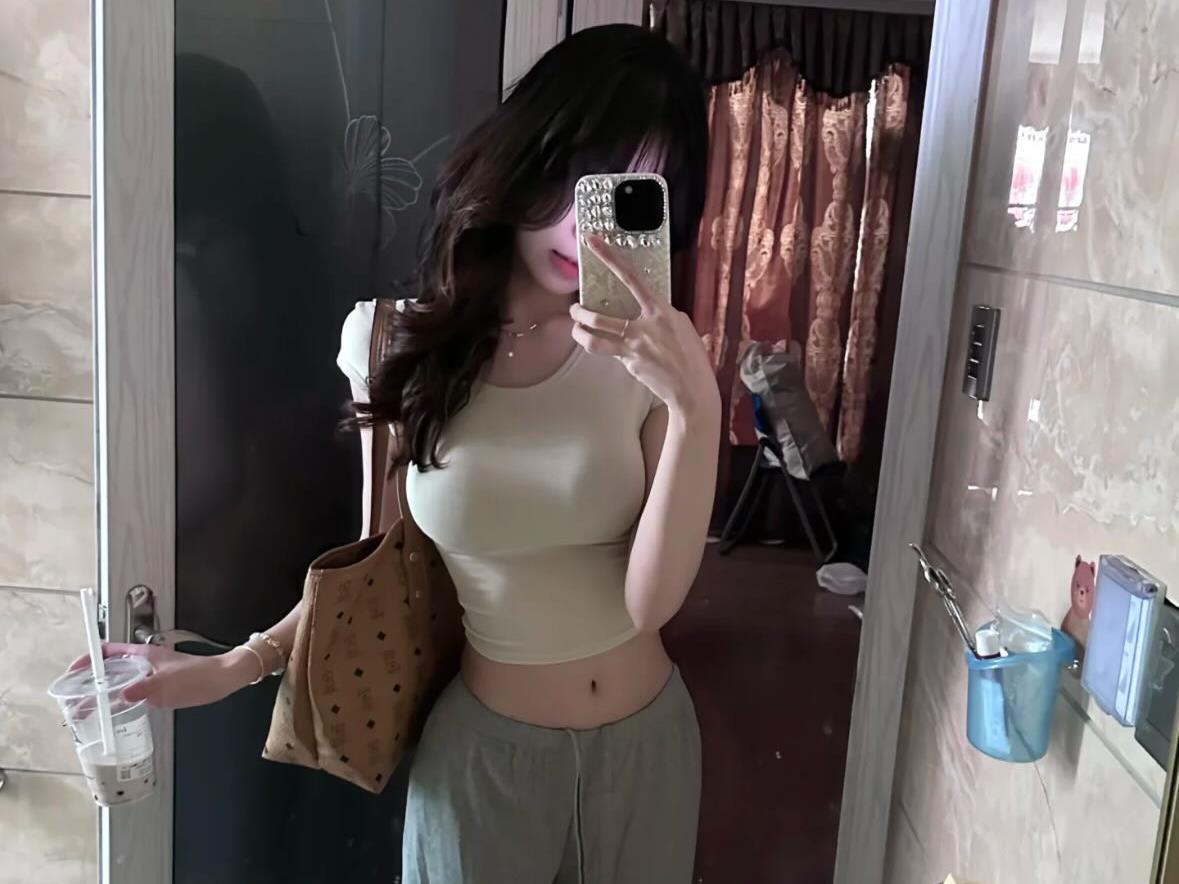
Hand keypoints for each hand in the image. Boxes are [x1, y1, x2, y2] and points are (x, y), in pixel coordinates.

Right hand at [69, 642, 260, 709]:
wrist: (224, 679)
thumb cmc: (198, 676)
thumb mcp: (167, 685)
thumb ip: (142, 690)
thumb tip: (120, 696)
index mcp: (142, 654)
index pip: (107, 651)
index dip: (88, 659)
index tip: (72, 672)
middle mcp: (144, 662)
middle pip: (110, 668)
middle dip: (90, 681)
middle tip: (74, 699)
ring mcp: (151, 673)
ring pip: (120, 681)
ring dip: (103, 692)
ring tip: (88, 709)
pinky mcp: (159, 685)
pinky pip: (132, 691)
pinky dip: (119, 700)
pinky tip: (114, 713)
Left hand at [569, 236, 719, 418]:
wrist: (692, 389)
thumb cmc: (692, 358)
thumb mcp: (682, 326)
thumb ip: (661, 315)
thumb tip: (646, 310)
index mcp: (661, 310)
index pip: (632, 277)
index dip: (610, 258)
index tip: (593, 242)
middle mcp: (645, 325)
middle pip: (601, 316)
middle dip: (580, 312)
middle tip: (574, 308)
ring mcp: (635, 346)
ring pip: (594, 337)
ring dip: (580, 331)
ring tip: (575, 327)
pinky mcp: (630, 363)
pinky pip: (608, 351)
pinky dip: (603, 347)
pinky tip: (604, 347)